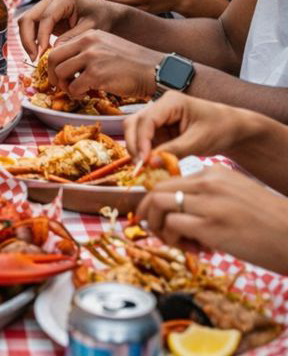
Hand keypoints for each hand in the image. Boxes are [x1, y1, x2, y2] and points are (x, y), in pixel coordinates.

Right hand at [19, 0, 118, 59]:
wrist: (106, 14)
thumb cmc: (102, 19)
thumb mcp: (91, 29)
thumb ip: (72, 38)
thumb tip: (53, 50)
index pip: (45, 18)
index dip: (41, 37)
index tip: (43, 55)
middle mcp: (50, 0)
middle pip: (28, 17)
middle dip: (27, 39)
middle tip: (34, 58)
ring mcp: (45, 6)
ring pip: (25, 22)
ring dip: (27, 40)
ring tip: (35, 57)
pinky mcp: (44, 16)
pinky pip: (31, 27)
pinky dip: (31, 39)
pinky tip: (40, 52)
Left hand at [46, 29, 159, 99]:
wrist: (155, 70)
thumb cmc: (132, 64)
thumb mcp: (107, 47)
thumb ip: (87, 52)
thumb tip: (66, 65)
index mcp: (89, 35)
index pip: (58, 47)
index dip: (54, 64)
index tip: (60, 74)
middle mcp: (88, 43)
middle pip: (52, 59)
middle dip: (52, 75)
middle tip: (61, 85)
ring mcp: (92, 58)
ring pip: (60, 73)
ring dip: (64, 86)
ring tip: (75, 91)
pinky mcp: (97, 74)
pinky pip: (73, 87)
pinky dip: (76, 95)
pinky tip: (86, 95)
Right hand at [124, 91, 245, 163]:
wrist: (232, 129)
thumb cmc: (220, 129)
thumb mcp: (199, 141)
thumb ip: (174, 151)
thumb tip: (150, 163)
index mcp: (171, 102)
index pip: (146, 119)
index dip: (141, 140)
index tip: (144, 160)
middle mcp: (159, 107)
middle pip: (134, 123)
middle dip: (134, 144)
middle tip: (140, 167)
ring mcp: (158, 118)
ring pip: (135, 131)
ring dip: (137, 149)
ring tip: (145, 168)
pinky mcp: (159, 130)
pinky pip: (145, 141)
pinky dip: (146, 153)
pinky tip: (152, 165)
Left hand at [137, 167, 287, 273]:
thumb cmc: (270, 222)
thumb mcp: (236, 194)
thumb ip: (209, 194)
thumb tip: (179, 209)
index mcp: (213, 171)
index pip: (169, 180)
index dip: (159, 202)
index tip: (164, 219)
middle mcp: (207, 182)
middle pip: (156, 190)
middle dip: (151, 213)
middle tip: (163, 233)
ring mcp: (208, 203)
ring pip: (158, 205)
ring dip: (160, 228)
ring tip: (179, 243)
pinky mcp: (210, 226)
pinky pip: (172, 225)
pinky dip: (173, 240)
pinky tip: (196, 250)